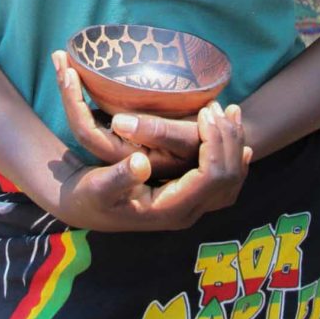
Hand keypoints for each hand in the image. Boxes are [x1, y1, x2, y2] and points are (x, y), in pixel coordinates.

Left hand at [52, 51, 198, 176]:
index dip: (74, 102)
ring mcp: (120, 138)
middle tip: (59, 55)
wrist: (215, 154)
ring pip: (85, 114)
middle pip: (79, 121)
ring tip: (65, 56)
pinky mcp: (126, 127)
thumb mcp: (184, 139)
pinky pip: (96, 109)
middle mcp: (117, 149)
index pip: (87, 131)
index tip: (70, 71)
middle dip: (66, 87)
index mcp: (125, 155)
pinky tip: (84, 68)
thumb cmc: (203, 144)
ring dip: (71, 85)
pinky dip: (86, 88)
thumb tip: (118, 122)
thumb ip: (157, 133)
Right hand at [55, 102, 251, 231]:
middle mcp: (186, 211)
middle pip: (228, 176)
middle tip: (222, 107)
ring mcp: (190, 206)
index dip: (214, 143)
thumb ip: (119, 177)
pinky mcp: (188, 196)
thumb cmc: (90, 195)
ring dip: (233, 143)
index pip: (211, 177)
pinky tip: (231, 133)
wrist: (85, 207)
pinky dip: (230, 152)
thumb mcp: (98, 186)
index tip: (205, 113)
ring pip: (231, 177)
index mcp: (170, 209)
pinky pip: (223, 178)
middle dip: (228, 138)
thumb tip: (140, 162)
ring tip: (232, 112)